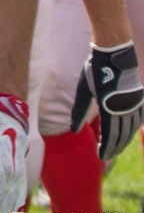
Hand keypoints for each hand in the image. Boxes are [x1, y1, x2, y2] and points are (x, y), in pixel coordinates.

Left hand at [72, 41, 143, 159]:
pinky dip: (132, 130)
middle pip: (122, 136)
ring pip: (131, 130)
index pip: (110, 135)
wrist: (115, 56)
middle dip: (113, 148)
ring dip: (123, 141)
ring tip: (113, 148)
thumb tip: (74, 130)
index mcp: (110, 107)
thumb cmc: (96, 71)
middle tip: (105, 156)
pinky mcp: (139, 100)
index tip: (100, 156)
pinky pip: (138, 120)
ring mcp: (135, 105)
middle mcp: (125, 108)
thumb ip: (79, 111)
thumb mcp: (84, 90)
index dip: (106, 147)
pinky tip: (126, 135)